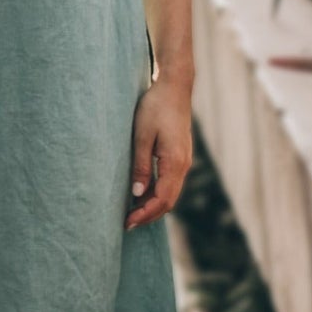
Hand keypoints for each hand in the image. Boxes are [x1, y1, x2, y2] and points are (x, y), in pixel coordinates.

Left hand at [126, 73, 192, 229]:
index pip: (162, 199)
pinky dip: (157, 193)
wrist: (174, 88)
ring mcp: (184, 161)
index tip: (128, 222)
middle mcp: (183, 165)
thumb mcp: (142, 136)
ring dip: (152, 205)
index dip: (145, 213)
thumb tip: (137, 193)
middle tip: (127, 224)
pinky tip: (142, 195)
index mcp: (175, 162)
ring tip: (132, 213)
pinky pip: (170, 182)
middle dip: (148, 215)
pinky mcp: (180, 156)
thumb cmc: (155, 107)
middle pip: (168, 201)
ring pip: (170, 193)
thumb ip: (141, 165)